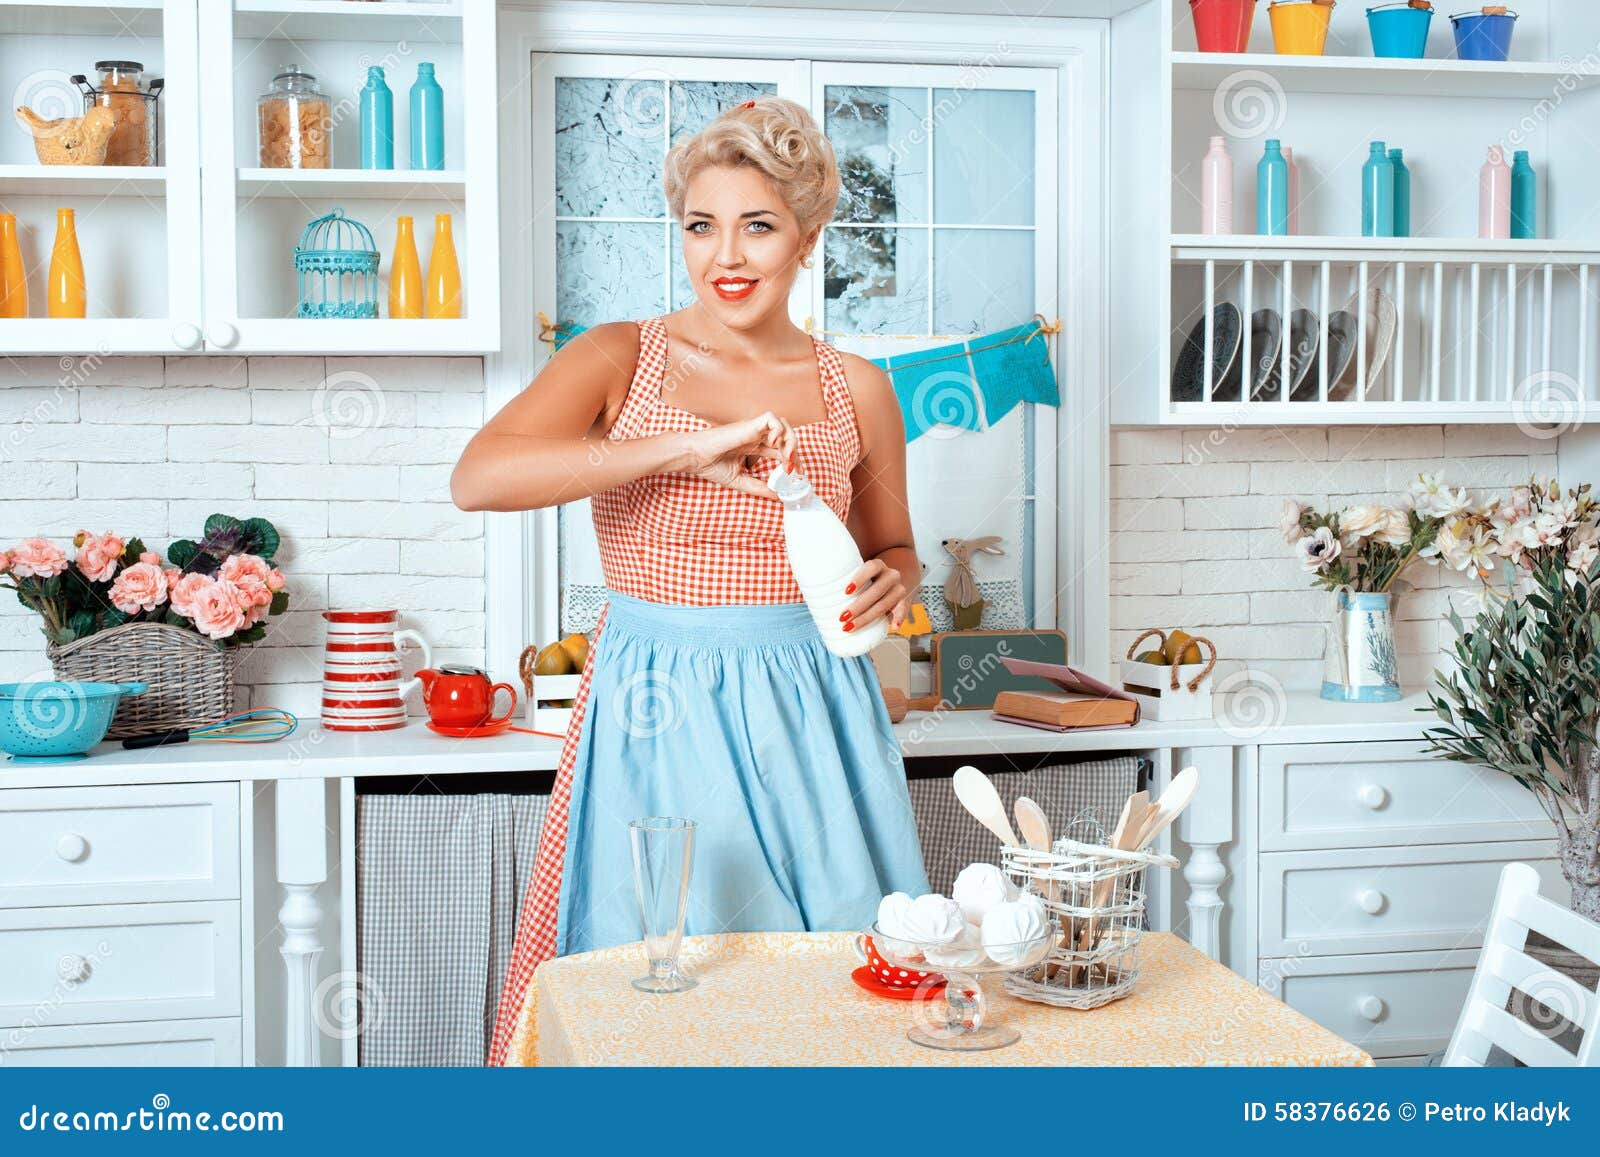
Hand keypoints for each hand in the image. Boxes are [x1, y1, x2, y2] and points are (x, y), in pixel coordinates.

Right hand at [679, 411, 796, 496]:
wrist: (696, 458)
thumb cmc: (711, 466)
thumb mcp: (741, 481)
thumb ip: (760, 487)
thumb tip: (778, 496)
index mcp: (754, 446)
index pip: (781, 450)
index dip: (792, 460)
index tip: (796, 474)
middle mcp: (756, 436)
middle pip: (787, 437)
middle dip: (795, 453)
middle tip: (794, 469)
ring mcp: (753, 429)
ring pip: (783, 425)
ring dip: (790, 441)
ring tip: (786, 458)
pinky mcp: (749, 424)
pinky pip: (771, 419)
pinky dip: (778, 430)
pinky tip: (772, 445)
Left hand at [839, 557, 909, 634]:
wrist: (889, 580)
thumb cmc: (865, 579)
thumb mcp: (854, 572)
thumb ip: (837, 574)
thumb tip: (804, 584)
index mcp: (878, 566)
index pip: (871, 567)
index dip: (860, 578)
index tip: (845, 591)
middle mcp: (890, 575)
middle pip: (877, 590)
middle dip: (859, 606)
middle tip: (842, 617)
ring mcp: (898, 588)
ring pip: (885, 603)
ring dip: (868, 617)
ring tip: (851, 627)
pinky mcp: (904, 601)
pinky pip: (903, 610)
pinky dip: (899, 618)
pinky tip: (892, 627)